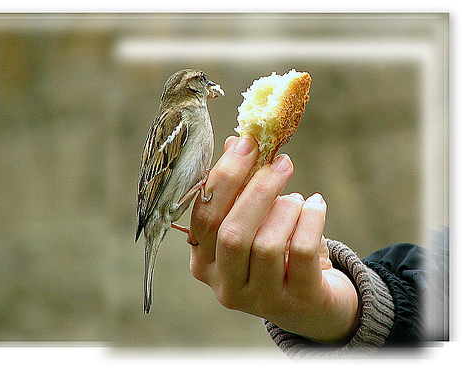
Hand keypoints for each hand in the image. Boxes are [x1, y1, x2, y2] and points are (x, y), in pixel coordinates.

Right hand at [188, 135, 359, 342]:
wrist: (310, 302)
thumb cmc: (275, 252)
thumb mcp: (253, 223)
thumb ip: (239, 188)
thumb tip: (235, 143)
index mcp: (204, 261)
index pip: (204, 216)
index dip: (225, 177)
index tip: (248, 144)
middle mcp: (225, 285)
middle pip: (232, 233)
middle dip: (258, 190)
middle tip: (281, 162)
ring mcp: (260, 299)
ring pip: (267, 244)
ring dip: (286, 209)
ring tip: (298, 199)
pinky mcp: (296, 301)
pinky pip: (302, 251)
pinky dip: (312, 219)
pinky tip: (317, 205)